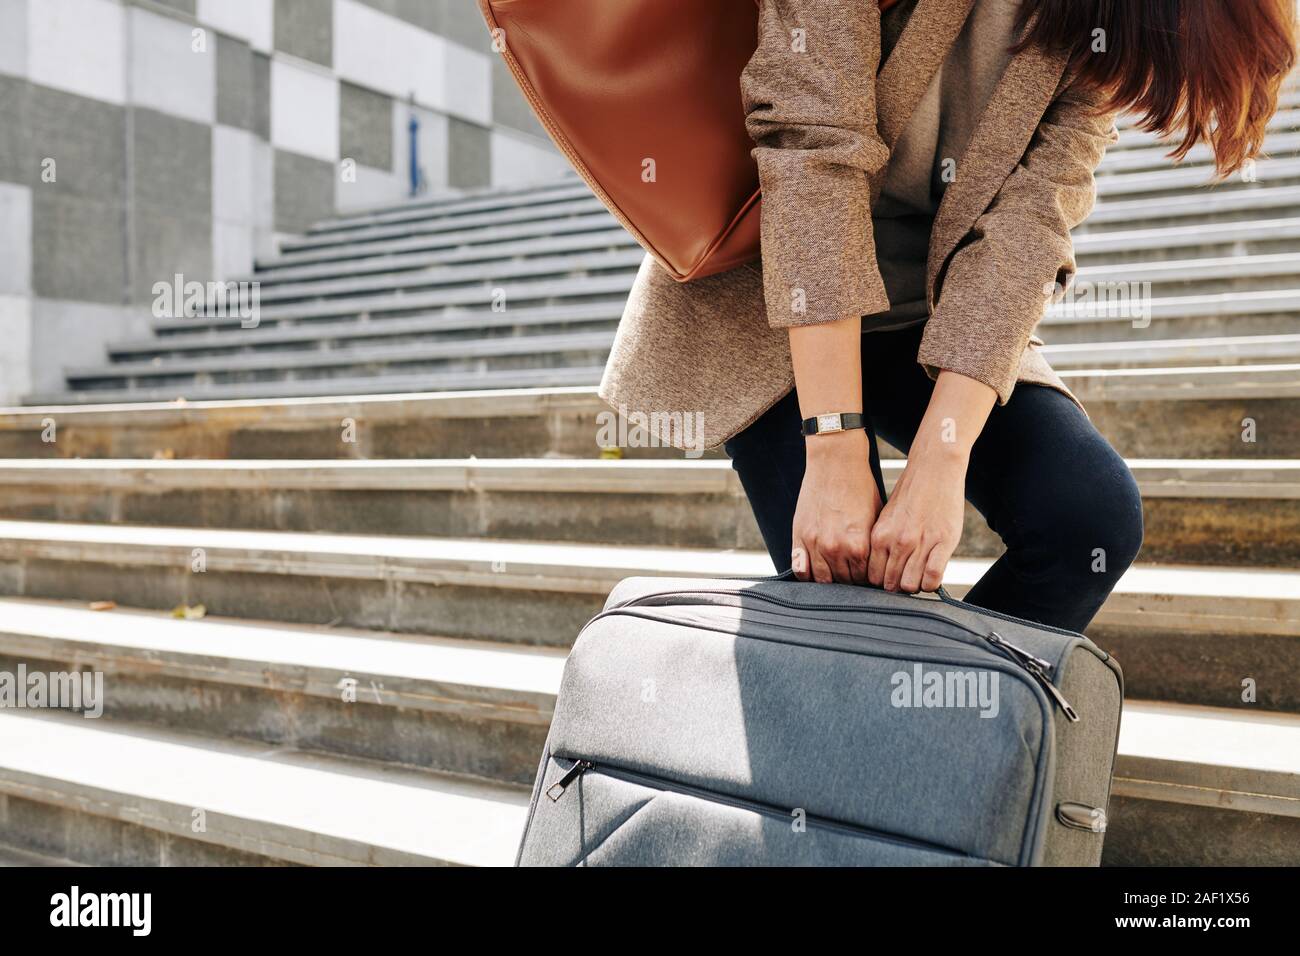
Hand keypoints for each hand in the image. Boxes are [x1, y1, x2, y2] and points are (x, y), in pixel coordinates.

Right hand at [791, 429, 881, 583]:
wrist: (835, 462)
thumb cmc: (859, 487)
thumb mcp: (875, 518)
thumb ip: (871, 546)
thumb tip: (875, 566)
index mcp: (859, 546)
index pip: (864, 579)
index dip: (867, 578)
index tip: (867, 575)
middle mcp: (836, 549)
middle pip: (844, 582)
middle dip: (850, 580)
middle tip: (852, 573)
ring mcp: (815, 544)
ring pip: (822, 580)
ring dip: (830, 578)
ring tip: (836, 571)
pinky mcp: (799, 536)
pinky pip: (801, 569)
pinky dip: (808, 573)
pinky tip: (815, 569)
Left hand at [867, 440, 966, 592]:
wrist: (933, 470)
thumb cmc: (911, 494)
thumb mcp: (887, 518)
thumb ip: (883, 542)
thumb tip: (881, 568)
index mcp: (880, 536)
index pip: (874, 576)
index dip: (882, 583)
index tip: (890, 581)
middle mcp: (897, 541)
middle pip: (891, 584)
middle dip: (898, 587)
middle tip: (907, 581)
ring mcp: (920, 543)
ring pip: (911, 585)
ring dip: (916, 586)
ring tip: (920, 578)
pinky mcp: (943, 542)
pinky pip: (933, 577)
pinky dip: (932, 583)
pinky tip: (932, 576)